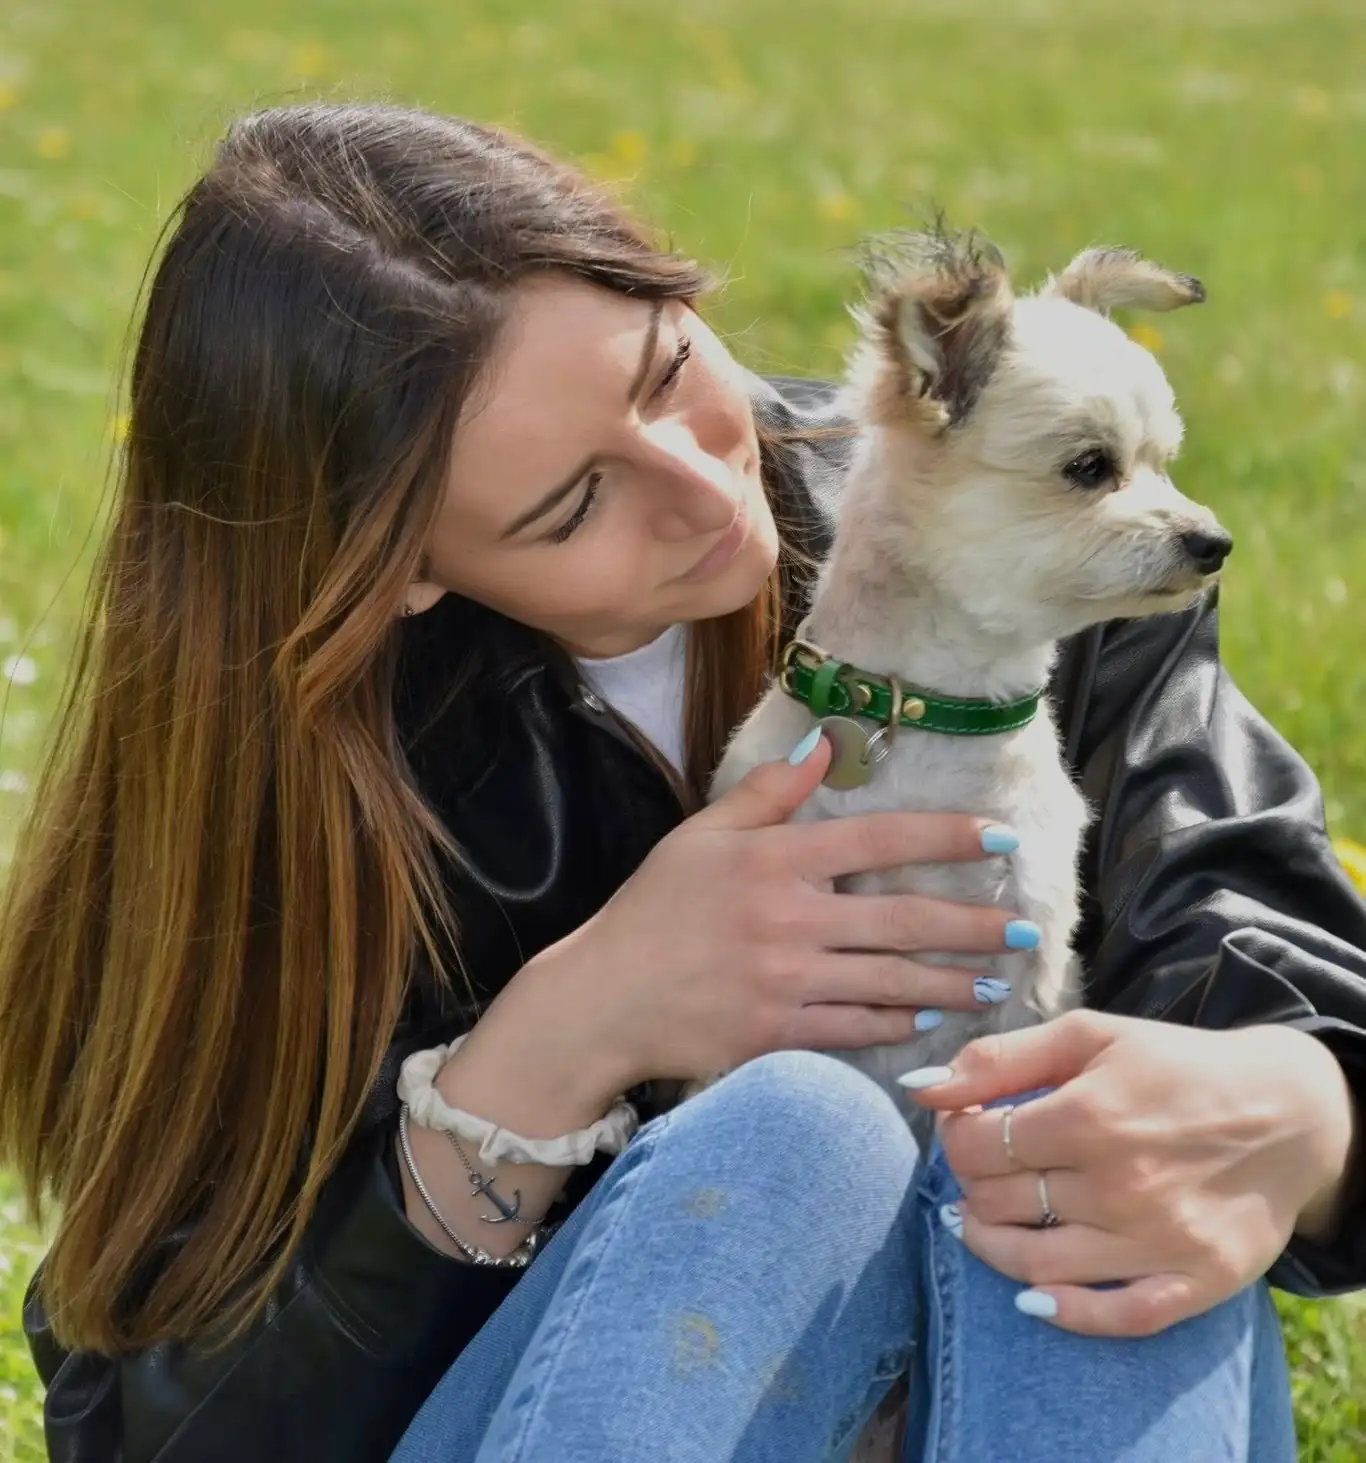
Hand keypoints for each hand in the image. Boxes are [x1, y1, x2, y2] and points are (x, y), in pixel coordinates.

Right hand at [516, 731, 1033, 1095]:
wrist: (603, 997)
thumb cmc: (652, 909)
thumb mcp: (701, 835)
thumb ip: (766, 793)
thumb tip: (823, 745)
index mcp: (775, 860)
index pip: (880, 838)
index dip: (947, 837)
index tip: (1001, 840)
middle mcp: (790, 918)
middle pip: (904, 917)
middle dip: (974, 924)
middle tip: (1026, 929)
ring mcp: (787, 981)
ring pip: (893, 981)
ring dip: (953, 981)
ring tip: (997, 981)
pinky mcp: (778, 1034)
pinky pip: (855, 1029)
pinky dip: (898, 1024)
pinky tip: (929, 1020)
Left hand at [907, 1010, 1358, 1336]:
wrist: (1288, 1110)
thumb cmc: (1175, 1065)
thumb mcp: (1088, 1036)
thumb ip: (997, 1059)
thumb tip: (920, 1086)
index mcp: (1092, 1117)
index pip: (976, 1147)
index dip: (954, 1134)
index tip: (967, 1123)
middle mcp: (1123, 1185)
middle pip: (998, 1204)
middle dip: (972, 1182)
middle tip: (985, 1165)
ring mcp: (1159, 1240)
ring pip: (1035, 1264)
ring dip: (991, 1244)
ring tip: (984, 1218)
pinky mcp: (1196, 1281)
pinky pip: (1115, 1315)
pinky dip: (1063, 1311)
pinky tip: (1033, 1292)